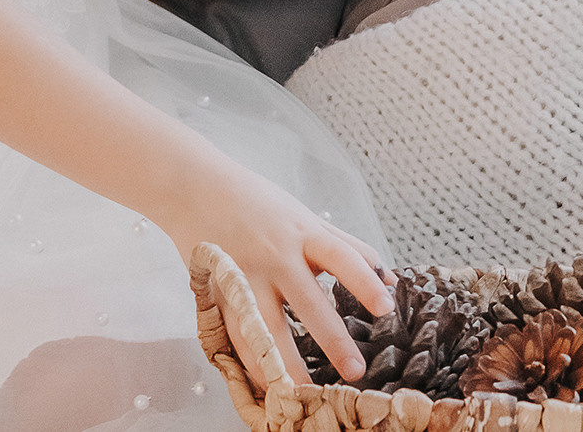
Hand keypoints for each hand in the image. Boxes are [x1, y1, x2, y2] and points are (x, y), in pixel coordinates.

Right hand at [156, 158, 389, 384]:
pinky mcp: (221, 292)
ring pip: (269, 328)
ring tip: (306, 394)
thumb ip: (344, 243)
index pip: (342, 258)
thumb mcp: (304, 216)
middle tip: (356, 371)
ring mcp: (247, 276)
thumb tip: (387, 273)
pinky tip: (267, 384)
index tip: (386, 307)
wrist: (196, 188)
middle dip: (334, 341)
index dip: (365, 282)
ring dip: (288, 364)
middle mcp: (278, 256)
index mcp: (304, 233)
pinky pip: (238, 335)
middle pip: (310, 304)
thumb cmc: (257, 202)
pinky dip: (253, 362)